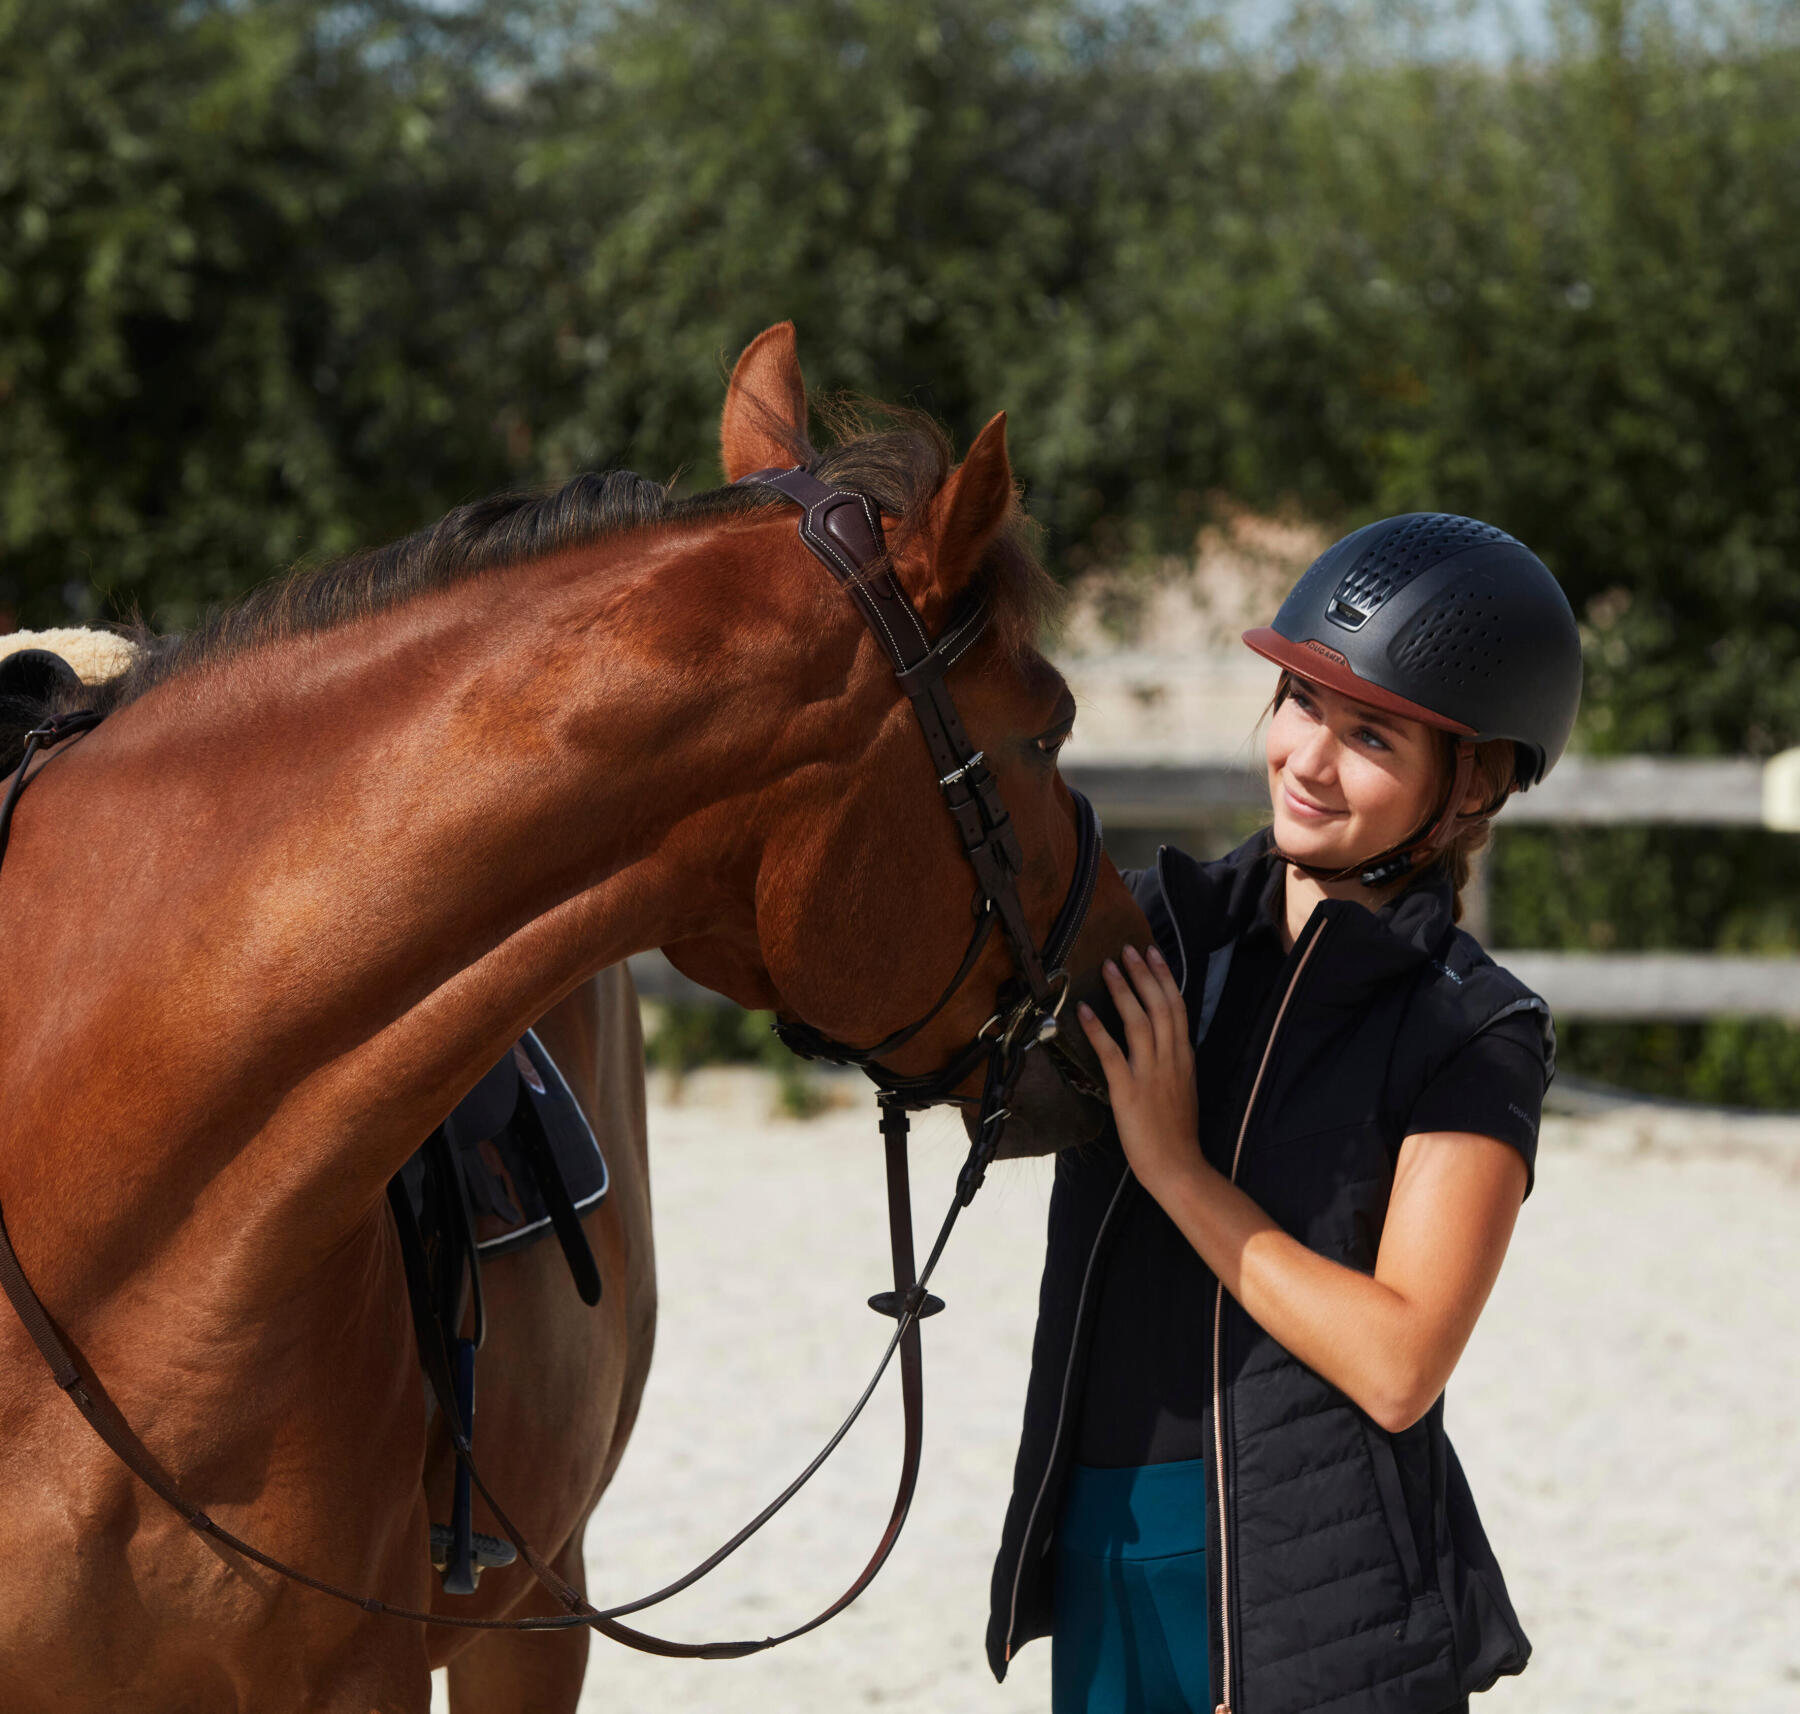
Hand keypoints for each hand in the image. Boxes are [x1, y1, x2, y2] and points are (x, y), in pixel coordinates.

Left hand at [1077, 945, 1202, 1199]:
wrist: (1177, 1166)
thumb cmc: (1177, 1132)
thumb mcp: (1184, 1087)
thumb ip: (1174, 1060)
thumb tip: (1162, 1037)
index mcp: (1184, 1057)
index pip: (1177, 1007)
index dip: (1164, 977)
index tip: (1152, 953)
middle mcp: (1170, 1059)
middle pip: (1160, 1006)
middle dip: (1143, 974)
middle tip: (1127, 948)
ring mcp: (1151, 1073)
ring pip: (1139, 1021)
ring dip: (1122, 991)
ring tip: (1107, 966)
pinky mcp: (1129, 1090)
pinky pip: (1112, 1054)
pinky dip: (1097, 1029)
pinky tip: (1083, 1010)